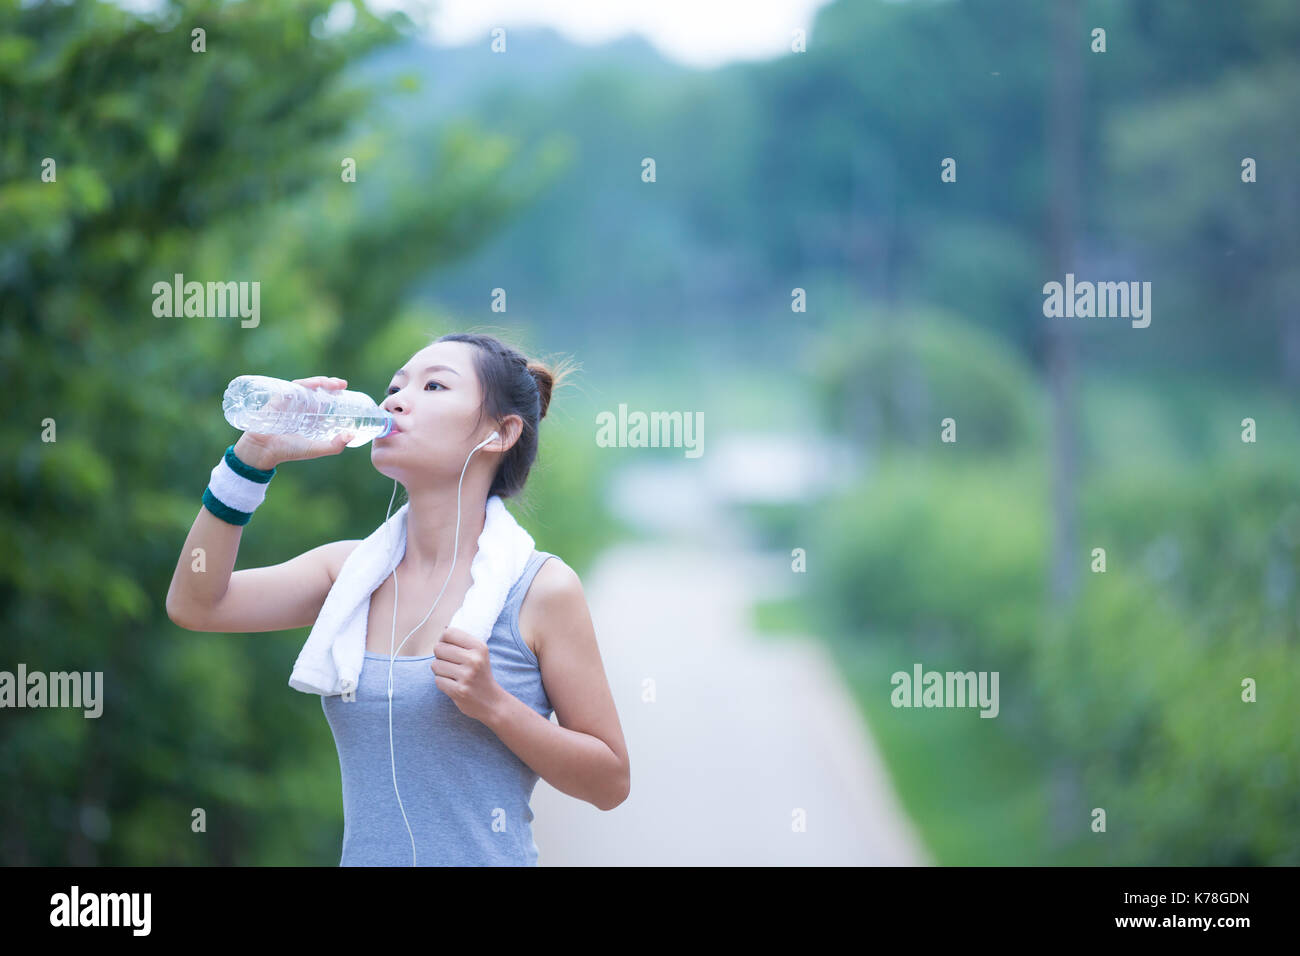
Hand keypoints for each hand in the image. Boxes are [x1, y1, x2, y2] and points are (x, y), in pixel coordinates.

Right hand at [233, 376, 355, 468]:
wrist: (263, 451)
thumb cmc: (288, 451)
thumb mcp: (315, 449)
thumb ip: (334, 446)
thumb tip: (352, 436)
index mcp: (310, 415)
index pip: (324, 398)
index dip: (335, 391)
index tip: (345, 388)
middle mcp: (301, 406)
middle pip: (317, 389)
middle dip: (330, 383)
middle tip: (342, 384)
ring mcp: (290, 401)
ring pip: (306, 385)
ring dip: (319, 381)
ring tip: (331, 383)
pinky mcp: (278, 399)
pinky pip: (291, 387)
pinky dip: (303, 384)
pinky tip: (313, 384)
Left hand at [431, 626, 505, 723]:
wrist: (492, 702)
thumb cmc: (480, 675)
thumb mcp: (479, 654)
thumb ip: (463, 642)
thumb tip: (444, 628)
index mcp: (479, 647)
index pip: (449, 633)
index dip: (442, 639)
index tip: (446, 647)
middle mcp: (474, 660)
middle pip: (438, 648)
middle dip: (439, 656)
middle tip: (449, 663)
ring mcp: (466, 676)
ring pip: (435, 665)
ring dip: (439, 671)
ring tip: (452, 675)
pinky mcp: (459, 691)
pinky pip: (437, 680)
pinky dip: (442, 683)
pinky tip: (453, 685)